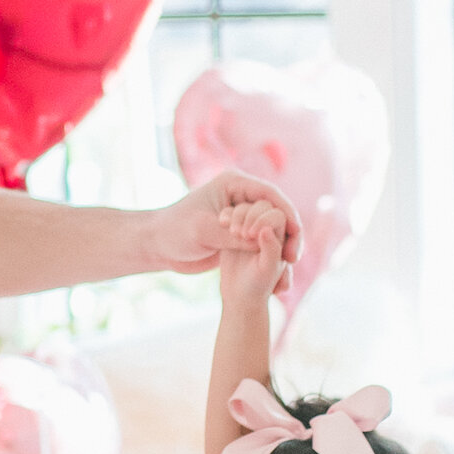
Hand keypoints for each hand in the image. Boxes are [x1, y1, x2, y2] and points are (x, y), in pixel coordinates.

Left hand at [144, 170, 302, 281]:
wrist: (157, 246)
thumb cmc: (174, 232)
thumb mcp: (205, 232)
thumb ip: (236, 237)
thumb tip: (267, 242)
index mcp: (234, 183)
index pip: (271, 195)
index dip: (287, 214)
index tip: (296, 234)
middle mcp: (241, 195)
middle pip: (276, 211)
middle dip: (289, 233)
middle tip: (295, 256)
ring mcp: (242, 214)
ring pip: (272, 227)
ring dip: (282, 245)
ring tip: (290, 265)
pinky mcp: (239, 233)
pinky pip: (262, 240)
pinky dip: (271, 253)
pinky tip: (279, 271)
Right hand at [216, 200, 289, 307]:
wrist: (238, 295)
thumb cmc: (257, 286)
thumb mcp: (266, 270)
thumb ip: (270, 250)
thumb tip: (266, 229)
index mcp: (282, 236)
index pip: (277, 214)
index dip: (264, 219)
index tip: (251, 236)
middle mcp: (268, 228)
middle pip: (261, 206)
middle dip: (250, 215)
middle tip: (241, 234)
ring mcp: (250, 228)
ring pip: (246, 207)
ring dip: (238, 215)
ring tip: (233, 233)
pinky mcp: (234, 231)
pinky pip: (231, 214)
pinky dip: (226, 215)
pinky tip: (222, 224)